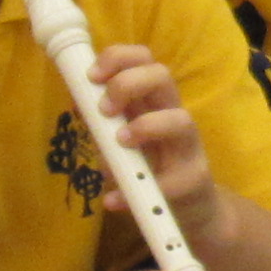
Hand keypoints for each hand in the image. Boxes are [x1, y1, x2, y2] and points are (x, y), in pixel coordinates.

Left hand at [85, 43, 218, 241]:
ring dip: (146, 127)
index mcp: (152, 100)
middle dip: (128, 84)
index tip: (92, 76)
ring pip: (181, 120)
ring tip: (120, 143)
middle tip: (104, 110)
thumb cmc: (147, 168)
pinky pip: (173, 182)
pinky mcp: (194, 181)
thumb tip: (76, 99)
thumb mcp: (117, 141)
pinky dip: (136, 192)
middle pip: (162, 76)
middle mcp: (173, 114)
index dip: (118, 58)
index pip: (143, 59)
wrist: (181, 212)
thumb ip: (100, 123)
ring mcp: (187, 147)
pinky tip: (113, 201)